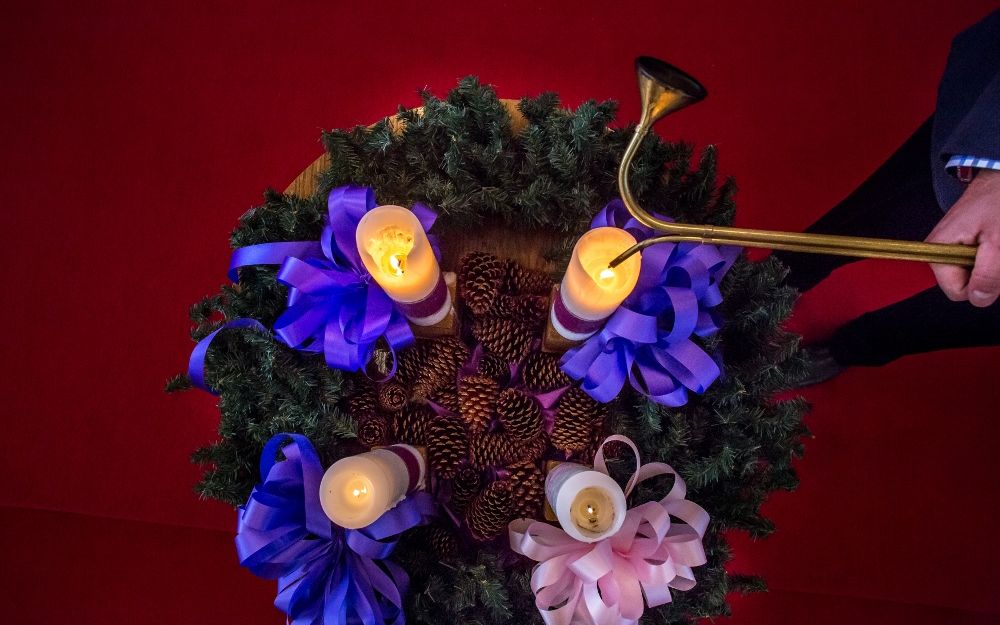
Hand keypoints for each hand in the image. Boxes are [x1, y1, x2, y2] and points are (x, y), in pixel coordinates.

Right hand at [926, 169, 999, 306]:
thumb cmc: (999, 200)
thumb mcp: (999, 241)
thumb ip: (988, 275)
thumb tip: (979, 300)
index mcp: (938, 252)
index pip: (958, 292)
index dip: (983, 283)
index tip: (996, 260)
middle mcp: (940, 251)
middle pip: (967, 284)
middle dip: (991, 274)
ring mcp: (952, 246)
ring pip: (976, 274)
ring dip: (997, 265)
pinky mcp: (963, 242)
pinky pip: (979, 262)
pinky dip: (995, 257)